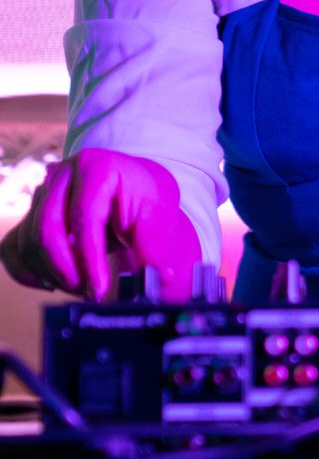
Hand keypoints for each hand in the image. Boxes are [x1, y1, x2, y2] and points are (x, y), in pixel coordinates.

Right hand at [0, 149, 200, 300]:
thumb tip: (162, 276)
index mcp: (96, 166)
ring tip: (80, 287)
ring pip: (28, 240)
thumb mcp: (159, 214)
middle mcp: (62, 174)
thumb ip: (157, 243)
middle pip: (46, 228)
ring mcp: (42, 193)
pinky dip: (27, 271)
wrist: (131, 190)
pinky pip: (13, 247)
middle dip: (65, 269)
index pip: (83, 216)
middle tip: (87, 292)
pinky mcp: (30, 215)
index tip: (99, 289)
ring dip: (50, 274)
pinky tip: (52, 283)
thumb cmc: (144, 200)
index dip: (89, 258)